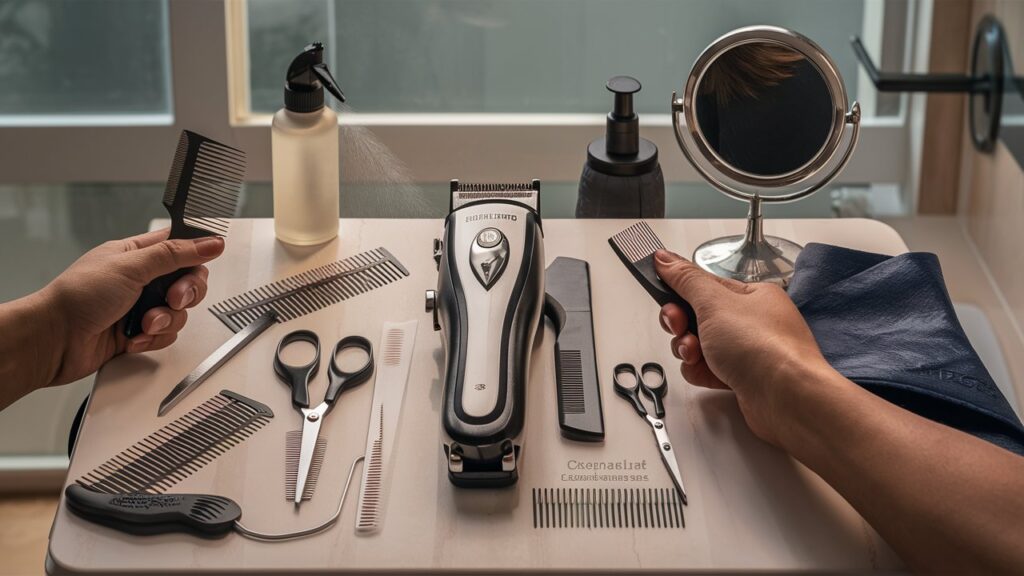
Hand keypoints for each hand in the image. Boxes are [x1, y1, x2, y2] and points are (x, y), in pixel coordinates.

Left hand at [40, 229, 224, 386]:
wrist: (54, 340)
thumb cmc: (77, 296)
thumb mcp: (131, 266)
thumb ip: (175, 254)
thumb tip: (209, 243)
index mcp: (136, 254)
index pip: (180, 247)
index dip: (196, 255)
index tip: (201, 264)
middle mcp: (141, 279)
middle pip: (188, 282)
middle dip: (185, 294)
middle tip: (171, 298)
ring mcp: (140, 307)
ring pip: (180, 312)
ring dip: (165, 320)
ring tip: (143, 322)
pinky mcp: (139, 332)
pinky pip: (166, 335)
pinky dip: (153, 338)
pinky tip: (133, 336)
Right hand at [653, 249, 835, 445]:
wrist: (787, 398)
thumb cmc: (765, 347)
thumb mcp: (715, 303)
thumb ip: (686, 280)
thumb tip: (666, 259)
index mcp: (752, 295)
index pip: (705, 284)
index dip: (679, 288)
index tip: (658, 286)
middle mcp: (751, 321)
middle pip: (697, 316)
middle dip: (681, 323)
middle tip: (679, 326)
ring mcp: (746, 351)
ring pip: (698, 344)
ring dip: (689, 348)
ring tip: (697, 354)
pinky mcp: (740, 377)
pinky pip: (706, 368)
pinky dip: (700, 370)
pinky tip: (707, 373)